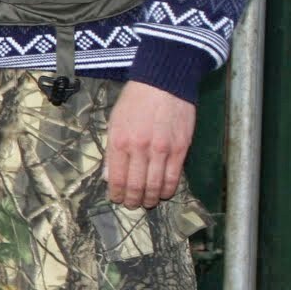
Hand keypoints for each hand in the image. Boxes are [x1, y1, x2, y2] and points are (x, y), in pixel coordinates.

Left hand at [105, 80, 196, 207]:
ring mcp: (162, 150)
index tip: (117, 199)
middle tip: (132, 205)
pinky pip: (174, 176)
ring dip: (150, 199)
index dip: (117, 194)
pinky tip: (163, 194)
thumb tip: (110, 177)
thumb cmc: (135, 101)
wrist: (163, 84)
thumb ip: (112, 151)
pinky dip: (167, 189)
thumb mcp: (114, 122)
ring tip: (146, 203)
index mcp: (120, 142)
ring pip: (155, 185)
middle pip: (136, 185)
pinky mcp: (180, 149)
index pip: (117, 178)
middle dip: (133, 200)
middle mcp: (140, 148)